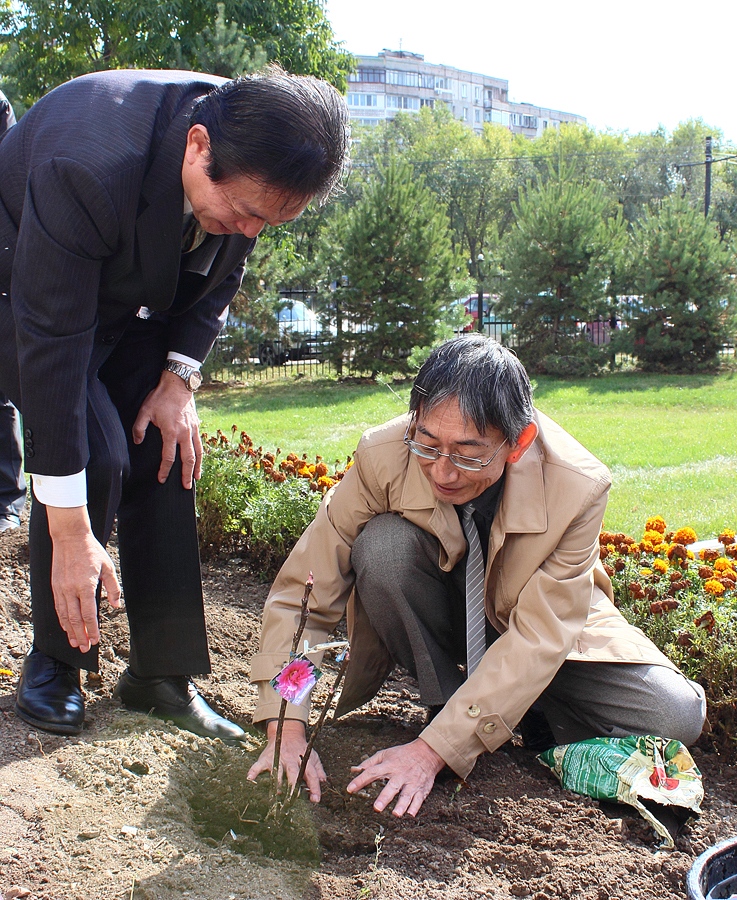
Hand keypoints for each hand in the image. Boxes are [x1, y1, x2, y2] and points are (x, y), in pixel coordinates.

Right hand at [47, 506, 121, 651]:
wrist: (70, 537)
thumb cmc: (91, 551)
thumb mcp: (108, 567)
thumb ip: (113, 588)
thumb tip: (115, 605)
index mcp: (86, 585)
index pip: (88, 614)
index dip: (92, 629)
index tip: (95, 640)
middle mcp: (71, 589)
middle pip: (74, 619)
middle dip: (80, 635)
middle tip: (84, 648)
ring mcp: (61, 588)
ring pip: (64, 616)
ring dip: (70, 631)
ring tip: (75, 643)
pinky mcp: (55, 586)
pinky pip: (58, 607)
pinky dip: (62, 620)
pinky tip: (66, 627)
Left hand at [132, 370, 201, 488]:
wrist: (178, 384)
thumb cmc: (160, 397)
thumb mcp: (144, 411)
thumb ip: (139, 428)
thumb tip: (137, 442)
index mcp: (171, 432)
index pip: (168, 457)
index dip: (164, 470)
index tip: (161, 479)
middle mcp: (184, 433)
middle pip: (188, 459)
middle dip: (186, 475)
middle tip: (185, 487)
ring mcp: (193, 430)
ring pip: (198, 453)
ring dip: (197, 467)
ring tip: (196, 479)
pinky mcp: (197, 426)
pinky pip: (200, 444)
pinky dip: (201, 455)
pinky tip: (200, 462)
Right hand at [247, 719, 326, 802]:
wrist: (287, 733)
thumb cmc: (301, 749)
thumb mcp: (312, 756)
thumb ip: (318, 770)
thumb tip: (323, 782)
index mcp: (304, 760)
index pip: (311, 774)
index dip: (315, 787)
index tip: (316, 800)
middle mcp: (291, 760)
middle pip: (293, 773)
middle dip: (294, 785)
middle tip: (294, 798)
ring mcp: (278, 758)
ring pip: (277, 771)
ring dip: (277, 782)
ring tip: (277, 793)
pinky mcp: (266, 758)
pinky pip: (259, 764)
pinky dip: (254, 770)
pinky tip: (250, 778)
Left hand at [346, 738, 445, 817]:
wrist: (427, 752)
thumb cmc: (402, 754)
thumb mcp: (385, 754)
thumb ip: (369, 763)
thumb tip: (353, 770)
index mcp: (389, 765)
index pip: (372, 772)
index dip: (360, 780)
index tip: (350, 789)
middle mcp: (400, 775)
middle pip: (391, 787)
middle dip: (384, 797)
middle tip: (376, 808)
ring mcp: (412, 783)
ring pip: (406, 795)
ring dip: (401, 805)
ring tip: (396, 814)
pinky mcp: (421, 789)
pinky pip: (419, 799)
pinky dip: (415, 807)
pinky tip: (410, 814)